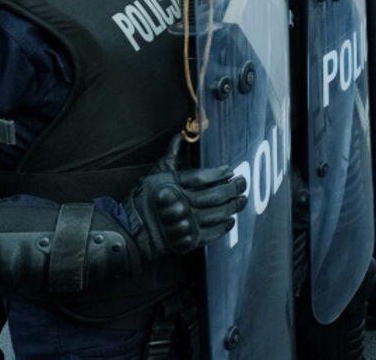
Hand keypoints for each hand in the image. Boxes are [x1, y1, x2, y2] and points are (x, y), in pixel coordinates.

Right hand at [124, 135, 247, 259]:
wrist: (133, 230)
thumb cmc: (145, 199)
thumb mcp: (157, 174)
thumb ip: (173, 156)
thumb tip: (182, 136)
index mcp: (174, 186)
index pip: (203, 178)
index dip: (220, 174)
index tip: (230, 171)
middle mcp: (181, 204)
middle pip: (215, 195)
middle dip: (233, 188)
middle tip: (242, 182)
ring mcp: (186, 223)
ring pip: (218, 213)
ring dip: (234, 205)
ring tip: (242, 199)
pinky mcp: (188, 240)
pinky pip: (212, 232)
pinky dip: (224, 226)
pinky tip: (231, 219)